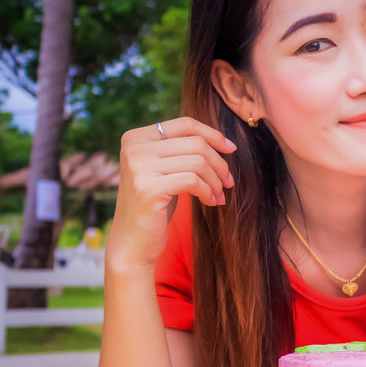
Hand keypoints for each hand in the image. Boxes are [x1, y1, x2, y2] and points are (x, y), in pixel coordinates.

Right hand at [107, 117, 235, 272]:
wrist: (133, 242)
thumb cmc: (156, 205)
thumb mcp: (166, 170)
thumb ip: (181, 150)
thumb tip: (223, 140)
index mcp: (136, 137)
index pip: (185, 124)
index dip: (213, 135)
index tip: (232, 149)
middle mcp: (134, 148)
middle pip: (196, 144)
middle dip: (220, 164)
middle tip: (228, 183)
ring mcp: (139, 167)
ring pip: (198, 162)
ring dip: (216, 181)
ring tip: (219, 196)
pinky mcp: (148, 188)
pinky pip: (193, 181)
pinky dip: (209, 192)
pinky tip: (211, 202)